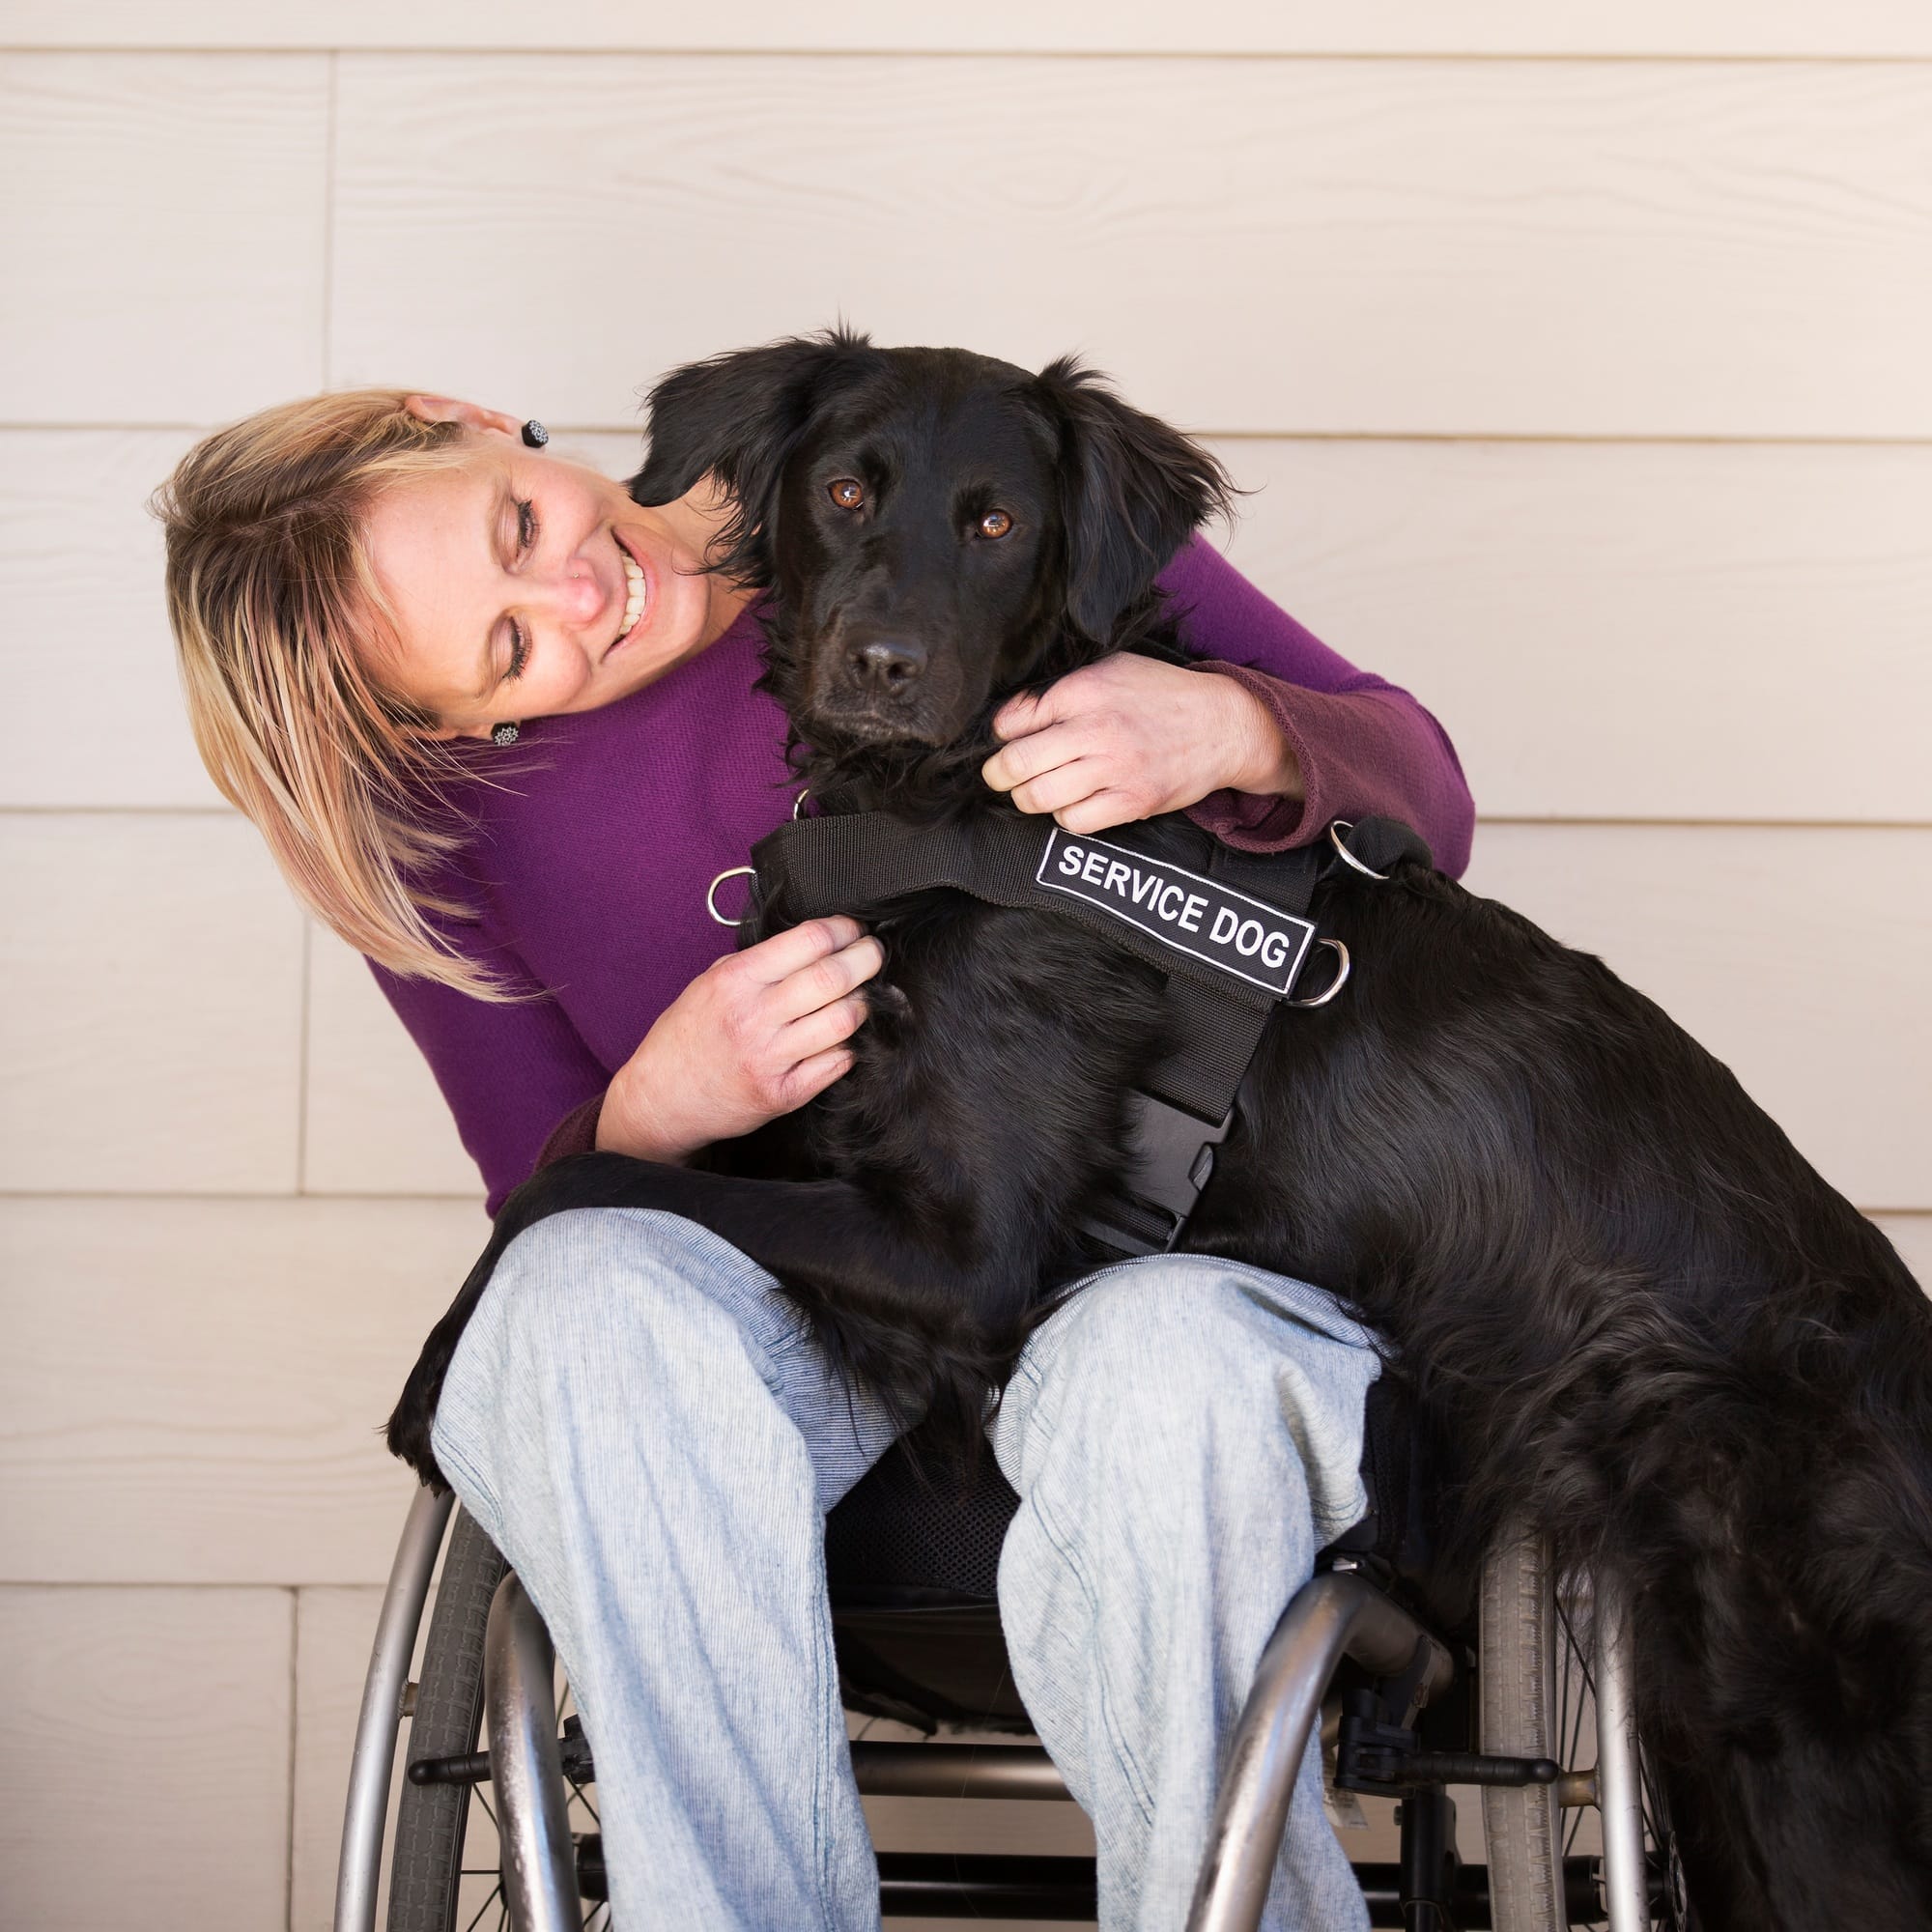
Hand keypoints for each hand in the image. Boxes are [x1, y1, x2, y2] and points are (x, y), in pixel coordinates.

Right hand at [596, 917, 882, 1161]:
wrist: (661, 1098)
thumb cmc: (685, 1036)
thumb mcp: (708, 983)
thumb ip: (757, 963)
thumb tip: (813, 942)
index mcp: (736, 981)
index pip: (809, 941)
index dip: (844, 929)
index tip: (854, 929)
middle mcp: (754, 1017)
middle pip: (833, 978)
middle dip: (866, 960)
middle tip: (873, 955)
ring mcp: (770, 1059)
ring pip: (843, 1021)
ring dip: (862, 1005)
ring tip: (861, 997)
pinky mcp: (783, 1094)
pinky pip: (836, 1064)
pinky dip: (848, 1047)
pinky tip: (842, 1039)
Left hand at [980, 655, 1300, 834]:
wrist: (1222, 725)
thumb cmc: (1160, 695)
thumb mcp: (1112, 670)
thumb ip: (1063, 689)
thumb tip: (1011, 718)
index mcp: (1086, 690)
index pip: (1014, 718)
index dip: (1000, 734)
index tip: (1004, 740)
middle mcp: (1098, 728)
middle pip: (1016, 762)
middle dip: (997, 773)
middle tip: (999, 775)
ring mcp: (1116, 768)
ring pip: (1038, 797)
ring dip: (1027, 797)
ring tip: (1034, 790)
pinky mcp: (1132, 801)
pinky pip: (1073, 821)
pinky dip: (1064, 815)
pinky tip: (1073, 801)